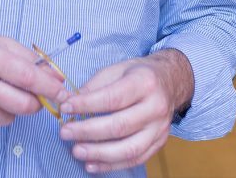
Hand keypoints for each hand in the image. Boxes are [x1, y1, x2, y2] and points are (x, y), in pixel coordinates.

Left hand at [57, 49, 192, 173]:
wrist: (170, 82)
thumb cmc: (138, 75)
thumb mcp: (117, 69)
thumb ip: (95, 86)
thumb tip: (71, 102)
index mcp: (145, 83)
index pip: (113, 98)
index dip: (87, 105)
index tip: (65, 108)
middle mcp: (156, 107)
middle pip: (120, 125)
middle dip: (88, 132)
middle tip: (66, 133)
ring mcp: (160, 128)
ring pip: (129, 148)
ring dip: (99, 154)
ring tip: (77, 151)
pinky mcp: (159, 143)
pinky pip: (135, 159)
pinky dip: (111, 165)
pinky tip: (91, 164)